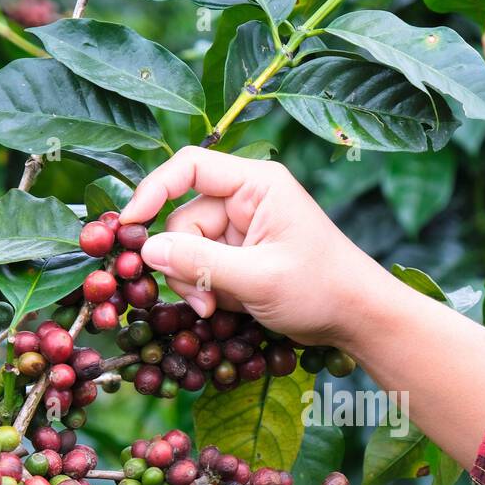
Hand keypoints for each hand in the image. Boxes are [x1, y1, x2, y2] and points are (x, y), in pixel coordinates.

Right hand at [120, 146, 390, 347]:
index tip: (128, 226)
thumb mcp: (258, 277)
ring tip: (217, 311)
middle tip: (202, 303)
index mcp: (256, 184)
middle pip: (183, 220)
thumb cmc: (321, 288)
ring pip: (189, 250)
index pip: (189, 167)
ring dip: (196, 284)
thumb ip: (200, 263)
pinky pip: (204, 269)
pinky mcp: (241, 257)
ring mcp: (242, 229)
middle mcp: (246, 199)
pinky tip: (228, 310)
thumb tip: (146, 250)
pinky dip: (209, 292)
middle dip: (184, 264)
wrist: (356, 318)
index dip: (153, 191)